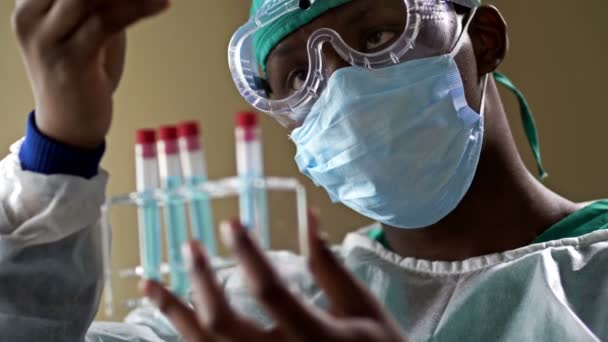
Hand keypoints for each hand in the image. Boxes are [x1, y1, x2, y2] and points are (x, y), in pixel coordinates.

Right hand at [12, 0, 168, 147]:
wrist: (69, 125)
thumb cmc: (80, 73)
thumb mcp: (86, 28)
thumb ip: (100, 2)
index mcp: (31, 3)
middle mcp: (30, 15)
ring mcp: (47, 38)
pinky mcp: (70, 60)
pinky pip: (108, 22)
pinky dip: (139, 8)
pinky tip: (161, 3)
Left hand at [142, 212, 408, 341]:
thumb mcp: (363, 307)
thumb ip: (331, 267)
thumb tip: (309, 219)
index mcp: (315, 336)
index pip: (270, 290)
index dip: (247, 253)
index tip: (231, 224)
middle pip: (222, 321)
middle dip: (200, 279)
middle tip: (190, 246)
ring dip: (175, 312)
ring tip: (153, 285)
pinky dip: (186, 335)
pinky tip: (174, 318)